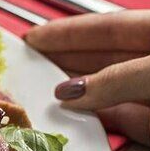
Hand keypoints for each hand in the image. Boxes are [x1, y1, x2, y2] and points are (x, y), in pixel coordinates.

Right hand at [24, 10, 149, 150]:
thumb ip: (115, 79)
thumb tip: (72, 91)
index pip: (110, 28)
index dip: (69, 32)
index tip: (35, 37)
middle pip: (104, 59)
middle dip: (66, 62)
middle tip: (31, 66)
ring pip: (108, 92)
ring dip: (76, 96)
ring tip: (43, 94)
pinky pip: (119, 121)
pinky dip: (94, 122)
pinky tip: (71, 119)